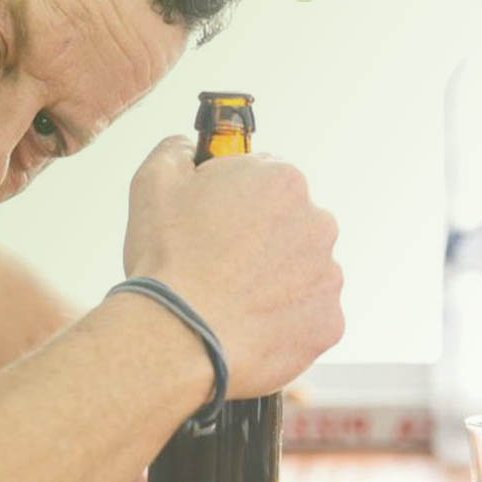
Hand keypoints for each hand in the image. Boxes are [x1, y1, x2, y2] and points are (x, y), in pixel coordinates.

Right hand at [122, 135, 343, 398]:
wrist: (178, 335)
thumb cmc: (167, 258)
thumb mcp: (152, 183)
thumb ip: (176, 150)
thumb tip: (187, 146)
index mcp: (282, 180)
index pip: (264, 178)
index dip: (233, 200)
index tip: (212, 222)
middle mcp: (319, 222)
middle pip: (289, 224)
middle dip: (260, 239)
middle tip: (217, 263)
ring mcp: (328, 276)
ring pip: (301, 271)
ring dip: (274, 280)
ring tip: (228, 299)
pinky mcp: (329, 323)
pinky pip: (307, 316)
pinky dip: (282, 320)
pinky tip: (245, 324)